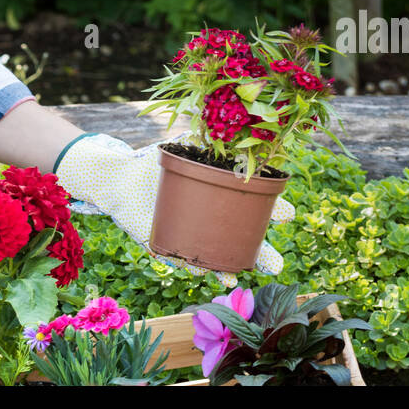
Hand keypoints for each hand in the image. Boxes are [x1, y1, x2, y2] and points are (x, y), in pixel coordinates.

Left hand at [54, 131, 293, 287]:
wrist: (122, 179)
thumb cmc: (160, 161)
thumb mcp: (187, 147)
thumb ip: (210, 140)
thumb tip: (234, 130)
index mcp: (226, 197)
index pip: (259, 207)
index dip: (275, 211)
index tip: (286, 216)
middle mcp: (215, 222)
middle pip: (244, 242)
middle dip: (262, 256)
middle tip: (275, 268)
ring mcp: (194, 236)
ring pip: (216, 259)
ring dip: (226, 270)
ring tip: (233, 278)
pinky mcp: (169, 245)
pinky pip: (182, 259)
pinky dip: (190, 264)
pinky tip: (199, 269)